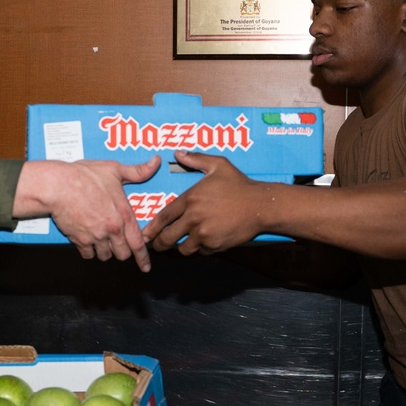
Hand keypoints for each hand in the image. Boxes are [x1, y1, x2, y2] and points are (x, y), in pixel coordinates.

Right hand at [15, 156, 160, 270]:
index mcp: (123, 215)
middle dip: (121, 252)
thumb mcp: (114, 170)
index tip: (145, 267)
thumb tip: (156, 162)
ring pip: (105, 256)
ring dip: (105, 251)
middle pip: (122, 254)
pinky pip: (88, 254)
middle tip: (117, 244)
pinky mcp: (79, 240)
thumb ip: (138, 171)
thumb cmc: (85, 176)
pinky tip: (87, 241)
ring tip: (101, 239)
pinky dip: (89, 251)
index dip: (143, 258)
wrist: (58, 186)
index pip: (138, 243)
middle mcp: (112, 230)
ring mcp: (95, 237)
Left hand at [142, 151, 266, 254]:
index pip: (164, 217)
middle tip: (157, 246)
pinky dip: (200, 249)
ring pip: (183, 248)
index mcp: (191, 199)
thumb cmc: (239, 184)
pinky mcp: (215, 246)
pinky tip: (203, 243)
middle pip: (168, 238)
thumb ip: (196, 159)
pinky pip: (201, 252)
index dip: (152, 228)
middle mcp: (194, 219)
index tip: (145, 234)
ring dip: (180, 248)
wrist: (261, 206)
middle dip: (160, 244)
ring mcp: (205, 234)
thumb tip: (178, 153)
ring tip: (180, 245)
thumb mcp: (218, 165)